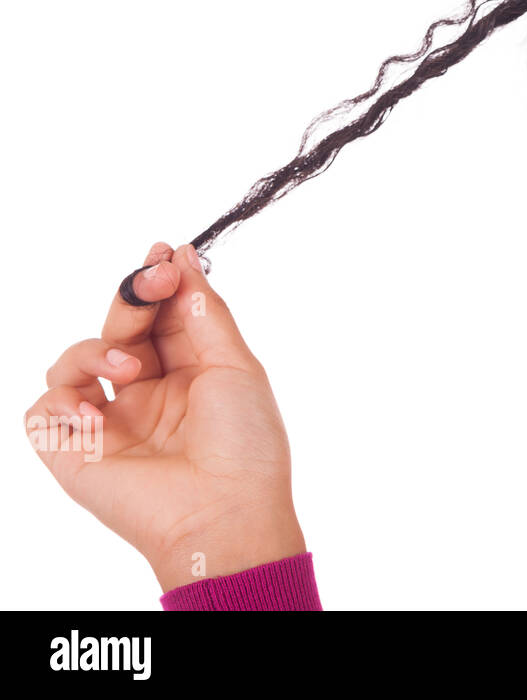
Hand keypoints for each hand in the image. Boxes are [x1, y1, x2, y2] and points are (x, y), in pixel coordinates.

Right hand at [26, 241, 305, 592]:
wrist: (225, 511)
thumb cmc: (245, 444)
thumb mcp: (235, 364)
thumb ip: (204, 310)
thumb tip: (185, 255)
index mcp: (189, 372)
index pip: (161, 315)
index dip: (157, 282)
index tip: (164, 253)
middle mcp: (147, 393)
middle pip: (119, 327)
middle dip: (132, 297)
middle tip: (152, 279)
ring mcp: (110, 421)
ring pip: (74, 360)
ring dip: (97, 349)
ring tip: (129, 368)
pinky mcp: (75, 451)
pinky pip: (44, 408)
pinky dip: (62, 401)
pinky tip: (94, 414)